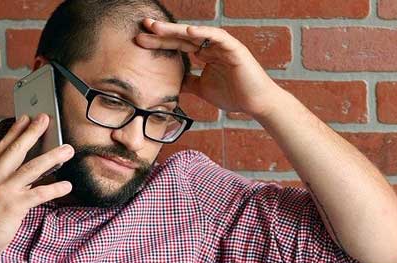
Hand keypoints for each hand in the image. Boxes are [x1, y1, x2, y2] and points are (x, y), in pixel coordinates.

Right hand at [0, 114, 74, 262]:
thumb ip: (0, 182)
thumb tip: (24, 174)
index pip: (2, 147)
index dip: (14, 131)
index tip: (25, 117)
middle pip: (16, 150)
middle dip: (32, 133)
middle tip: (46, 118)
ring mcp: (3, 191)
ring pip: (31, 168)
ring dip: (52, 157)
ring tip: (68, 149)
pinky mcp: (13, 207)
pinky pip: (39, 194)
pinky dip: (55, 188)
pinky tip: (67, 185)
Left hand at [134, 19, 285, 117]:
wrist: (256, 104)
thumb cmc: (234, 96)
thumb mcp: (203, 89)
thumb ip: (189, 83)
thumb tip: (172, 83)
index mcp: (205, 54)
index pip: (178, 45)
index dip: (160, 42)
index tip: (140, 40)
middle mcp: (212, 46)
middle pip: (183, 37)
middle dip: (162, 32)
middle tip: (143, 25)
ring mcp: (223, 45)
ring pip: (197, 34)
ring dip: (177, 30)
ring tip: (158, 28)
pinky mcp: (235, 48)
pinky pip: (218, 36)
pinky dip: (204, 33)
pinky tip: (188, 32)